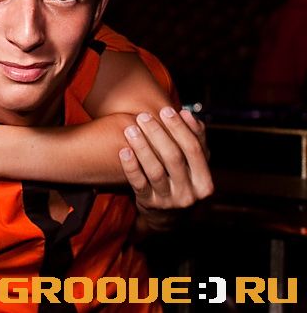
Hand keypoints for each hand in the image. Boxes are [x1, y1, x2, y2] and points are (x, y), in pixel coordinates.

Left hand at [119, 107, 213, 230]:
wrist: (168, 217)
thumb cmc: (182, 179)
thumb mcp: (194, 164)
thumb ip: (195, 138)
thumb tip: (187, 113)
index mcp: (204, 181)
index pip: (194, 149)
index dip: (179, 128)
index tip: (165, 110)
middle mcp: (189, 193)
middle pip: (173, 157)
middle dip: (158, 134)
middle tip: (143, 116)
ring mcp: (168, 201)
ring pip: (155, 170)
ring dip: (142, 147)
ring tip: (130, 129)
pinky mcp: (148, 204)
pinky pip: (138, 183)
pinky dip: (130, 166)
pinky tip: (123, 150)